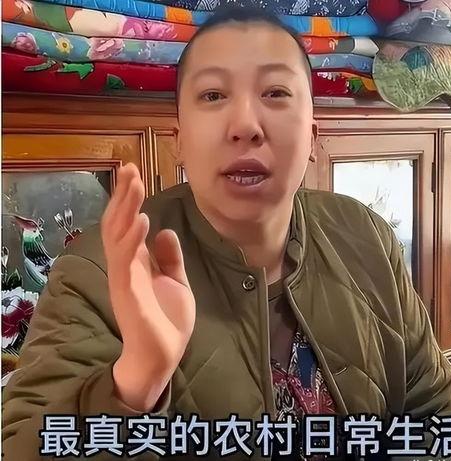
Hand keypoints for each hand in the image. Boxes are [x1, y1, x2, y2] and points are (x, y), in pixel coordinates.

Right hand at [101, 163, 194, 410]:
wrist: (165, 354)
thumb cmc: (167, 319)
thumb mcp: (175, 282)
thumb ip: (169, 258)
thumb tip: (166, 231)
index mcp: (137, 262)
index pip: (127, 224)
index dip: (129, 199)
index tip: (135, 173)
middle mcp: (126, 266)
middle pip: (118, 224)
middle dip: (124, 196)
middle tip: (130, 168)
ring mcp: (125, 279)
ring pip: (118, 238)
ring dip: (125, 209)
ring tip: (134, 184)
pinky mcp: (128, 294)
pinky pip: (126, 263)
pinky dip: (132, 240)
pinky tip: (140, 221)